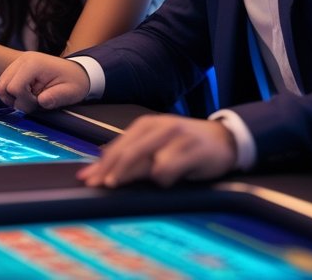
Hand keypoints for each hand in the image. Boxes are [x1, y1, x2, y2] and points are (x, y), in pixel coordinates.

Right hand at [0, 52, 89, 112]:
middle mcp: (22, 60)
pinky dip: (13, 94)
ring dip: (13, 97)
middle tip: (33, 102)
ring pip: (0, 86)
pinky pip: (5, 84)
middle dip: (16, 100)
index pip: (14, 87)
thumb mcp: (69, 92)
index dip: (23, 101)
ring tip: (30, 99)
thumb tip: (41, 101)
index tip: (38, 103)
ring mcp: (17, 62)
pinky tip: (28, 95)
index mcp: (34, 64)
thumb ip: (55, 97)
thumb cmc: (73, 81)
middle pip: (2, 86)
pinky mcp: (16, 68)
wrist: (76, 72)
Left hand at [77, 114, 236, 187]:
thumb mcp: (156, 143)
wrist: (224, 139)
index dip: (101, 164)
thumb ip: (132, 152)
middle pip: (129, 151)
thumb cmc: (184, 144)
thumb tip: (99, 162)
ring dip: (131, 173)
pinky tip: (163, 182)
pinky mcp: (195, 149)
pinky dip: (164, 177)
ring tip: (118, 185)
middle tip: (99, 186)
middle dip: (111, 170)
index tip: (87, 178)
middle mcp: (160, 127)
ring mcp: (178, 137)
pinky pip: (173, 167)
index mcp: (146, 125)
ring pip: (148, 159)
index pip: (118, 146)